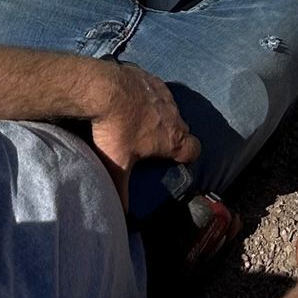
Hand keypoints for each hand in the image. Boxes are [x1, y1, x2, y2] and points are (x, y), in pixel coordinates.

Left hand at [88, 63, 198, 207]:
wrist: (103, 88)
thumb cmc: (114, 130)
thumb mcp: (117, 166)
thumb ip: (122, 193)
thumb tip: (122, 218)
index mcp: (172, 138)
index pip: (194, 150)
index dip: (187, 157)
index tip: (175, 161)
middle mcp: (174, 115)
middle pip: (182, 130)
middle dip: (172, 138)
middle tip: (152, 146)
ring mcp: (165, 94)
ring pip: (170, 109)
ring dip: (161, 117)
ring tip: (139, 123)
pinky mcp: (152, 78)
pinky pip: (157, 91)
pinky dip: (149, 98)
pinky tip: (131, 102)